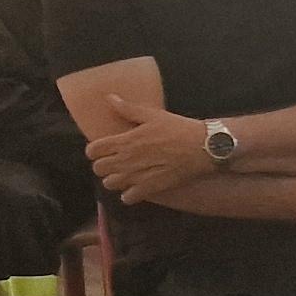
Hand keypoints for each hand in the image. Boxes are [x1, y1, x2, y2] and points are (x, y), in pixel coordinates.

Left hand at [88, 96, 217, 198]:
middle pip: (98, 169)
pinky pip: (127, 198)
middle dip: (102, 164)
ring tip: (124, 174)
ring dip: (114, 179)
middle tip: (114, 161)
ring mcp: (137, 176)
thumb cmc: (178, 128)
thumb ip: (128, 109)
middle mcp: (127, 160)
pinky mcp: (150, 188)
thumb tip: (109, 98)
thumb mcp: (153, 114)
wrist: (202, 147)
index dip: (94, 150)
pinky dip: (128, 194)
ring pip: (110, 184)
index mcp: (126, 140)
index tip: (102, 149)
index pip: (93, 150)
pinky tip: (135, 187)